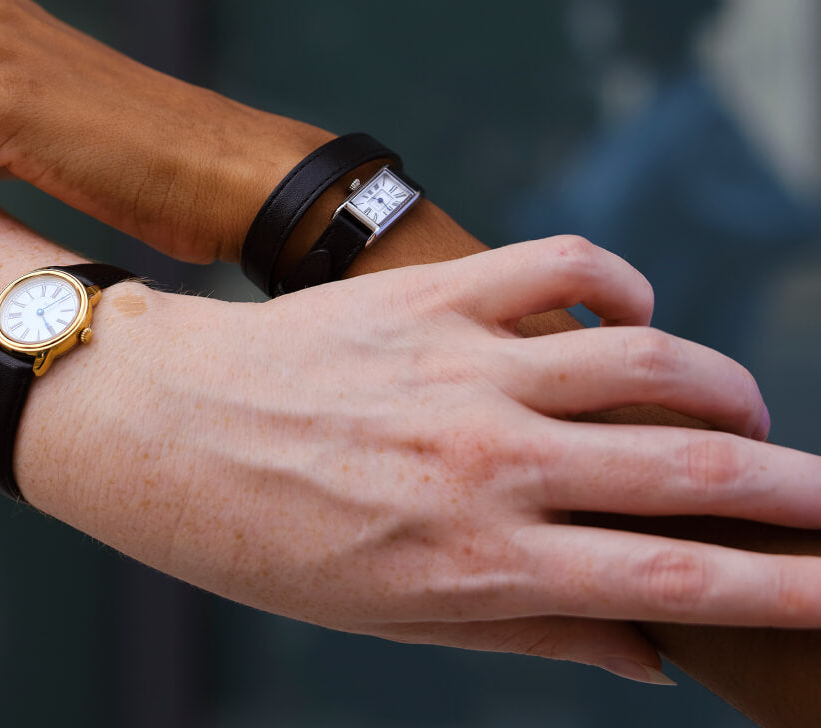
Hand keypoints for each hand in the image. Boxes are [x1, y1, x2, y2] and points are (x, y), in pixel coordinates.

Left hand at [21, 236, 812, 685]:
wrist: (162, 428)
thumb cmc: (265, 538)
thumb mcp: (391, 617)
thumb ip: (528, 627)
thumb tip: (649, 653)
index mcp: (478, 558)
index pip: (674, 578)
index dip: (784, 589)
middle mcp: (486, 459)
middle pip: (692, 470)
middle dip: (799, 492)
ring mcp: (462, 365)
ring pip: (649, 361)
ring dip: (725, 387)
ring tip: (741, 412)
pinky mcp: (431, 295)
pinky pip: (563, 265)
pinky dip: (623, 285)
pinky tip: (632, 318)